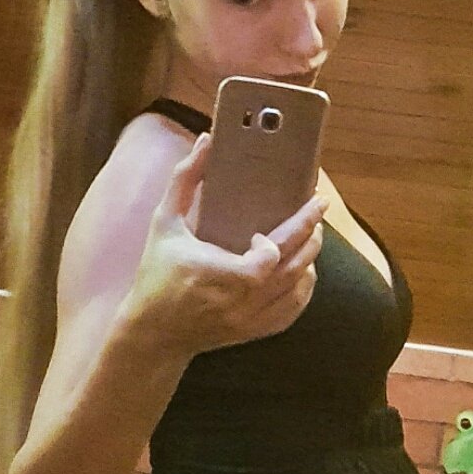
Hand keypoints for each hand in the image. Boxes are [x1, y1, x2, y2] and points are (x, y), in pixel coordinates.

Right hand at [123, 132, 326, 356]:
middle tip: (318, 209)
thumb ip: (184, 180)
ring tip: (313, 235)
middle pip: (295, 268)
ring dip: (310, 259)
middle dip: (310, 235)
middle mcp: (245, 302)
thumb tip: (206, 141)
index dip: (275, 242)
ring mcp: (254, 320)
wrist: (154, 332)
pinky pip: (294, 310)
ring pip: (300, 288)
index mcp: (225, 276)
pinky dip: (304, 289)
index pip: (271, 256)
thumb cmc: (157, 274)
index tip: (262, 232)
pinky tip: (304, 270)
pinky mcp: (257, 331)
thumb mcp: (164, 223)